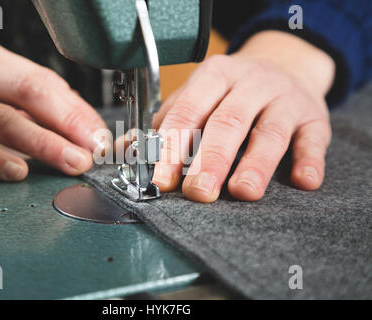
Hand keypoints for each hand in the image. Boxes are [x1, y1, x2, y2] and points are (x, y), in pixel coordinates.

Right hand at [0, 34, 107, 180]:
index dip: (76, 112)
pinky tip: (16, 170)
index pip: (42, 81)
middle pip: (26, 92)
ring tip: (68, 161)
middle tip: (91, 150)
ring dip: (39, 143)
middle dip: (66, 124)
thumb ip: (34, 103)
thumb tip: (88, 127)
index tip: (100, 139)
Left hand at [152, 31, 334, 201]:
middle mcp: (251, 83)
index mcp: (214, 76)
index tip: (162, 179)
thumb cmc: (233, 91)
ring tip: (243, 191)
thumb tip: (131, 150)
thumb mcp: (199, 94)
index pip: (189, 111)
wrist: (285, 66)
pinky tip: (303, 182)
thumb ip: (169, 121)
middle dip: (211, 160)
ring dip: (256, 163)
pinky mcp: (314, 117)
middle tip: (198, 193)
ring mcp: (285, 99)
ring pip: (270, 132)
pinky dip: (309, 161)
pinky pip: (313, 139)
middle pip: (228, 122)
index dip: (173, 146)